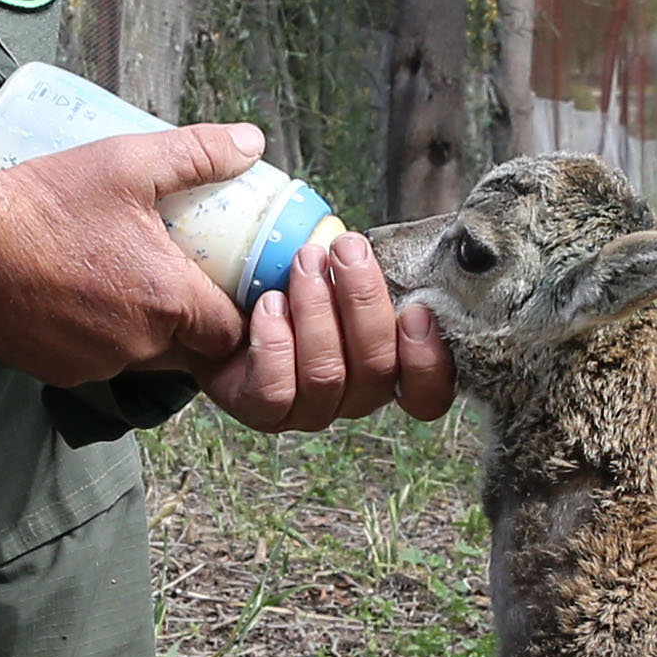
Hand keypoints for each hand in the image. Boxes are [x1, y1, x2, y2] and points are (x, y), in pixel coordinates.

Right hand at [0, 125, 252, 383]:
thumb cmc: (47, 200)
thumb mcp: (129, 162)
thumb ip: (198, 153)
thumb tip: (252, 142)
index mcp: (167, 300)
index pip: (228, 334)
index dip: (231, 313)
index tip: (222, 288)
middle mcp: (137, 345)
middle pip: (187, 352)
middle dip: (188, 324)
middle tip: (174, 278)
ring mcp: (94, 365)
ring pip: (139, 360)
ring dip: (141, 333)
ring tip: (122, 283)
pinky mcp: (55, 372)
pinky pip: (94, 364)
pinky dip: (95, 340)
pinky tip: (78, 300)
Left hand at [201, 225, 452, 432]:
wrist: (227, 297)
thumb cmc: (294, 278)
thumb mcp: (341, 267)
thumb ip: (370, 267)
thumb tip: (384, 244)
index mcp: (385, 368)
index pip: (425, 394)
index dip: (428, 362)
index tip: (416, 310)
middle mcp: (353, 397)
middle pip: (377, 370)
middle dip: (363, 302)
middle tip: (346, 250)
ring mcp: (308, 410)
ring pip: (326, 376)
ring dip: (317, 311)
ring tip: (304, 263)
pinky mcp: (262, 411)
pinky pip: (275, 390)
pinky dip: (274, 343)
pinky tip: (268, 304)